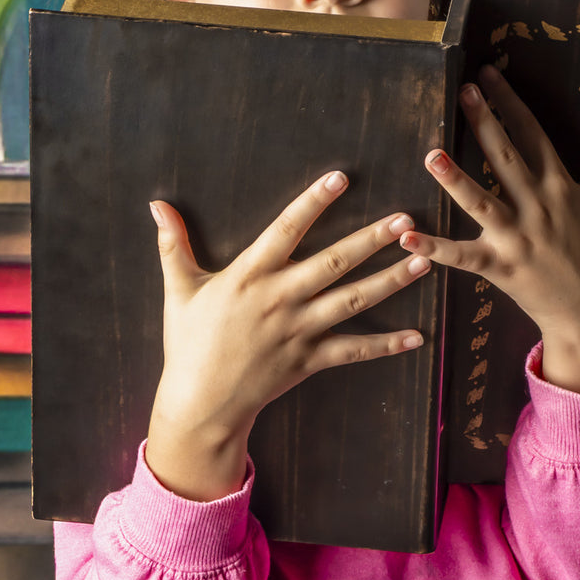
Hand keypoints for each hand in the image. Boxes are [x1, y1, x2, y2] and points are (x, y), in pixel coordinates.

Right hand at [144, 171, 430, 500]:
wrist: (200, 403)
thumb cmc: (188, 342)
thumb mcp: (179, 290)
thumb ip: (174, 244)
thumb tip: (155, 204)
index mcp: (249, 275)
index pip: (286, 229)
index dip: (313, 202)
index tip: (341, 177)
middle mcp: (279, 300)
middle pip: (333, 262)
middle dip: (371, 239)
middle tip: (406, 218)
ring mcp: (298, 331)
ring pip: (352, 301)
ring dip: (391, 280)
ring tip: (424, 259)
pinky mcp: (310, 361)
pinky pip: (354, 351)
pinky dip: (386, 345)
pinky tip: (418, 337)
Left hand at [401, 65, 579, 394]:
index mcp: (559, 185)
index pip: (532, 134)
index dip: (510, 103)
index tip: (489, 75)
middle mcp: (537, 206)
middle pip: (506, 158)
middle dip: (484, 123)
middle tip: (464, 92)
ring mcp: (517, 238)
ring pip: (482, 202)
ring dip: (456, 180)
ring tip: (431, 155)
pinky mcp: (500, 267)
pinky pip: (462, 256)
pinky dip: (435, 248)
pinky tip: (408, 236)